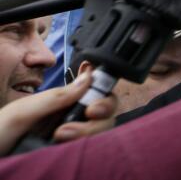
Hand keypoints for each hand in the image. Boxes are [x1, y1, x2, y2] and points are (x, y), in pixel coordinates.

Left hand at [0, 66, 116, 153]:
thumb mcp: (21, 113)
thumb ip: (55, 96)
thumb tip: (89, 77)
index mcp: (61, 104)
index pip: (97, 94)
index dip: (104, 98)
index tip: (93, 108)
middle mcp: (71, 120)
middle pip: (105, 114)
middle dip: (97, 119)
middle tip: (69, 127)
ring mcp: (73, 140)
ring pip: (102, 132)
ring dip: (87, 134)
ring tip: (58, 138)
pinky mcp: (71, 157)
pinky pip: (93, 151)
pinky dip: (87, 151)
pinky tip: (66, 151)